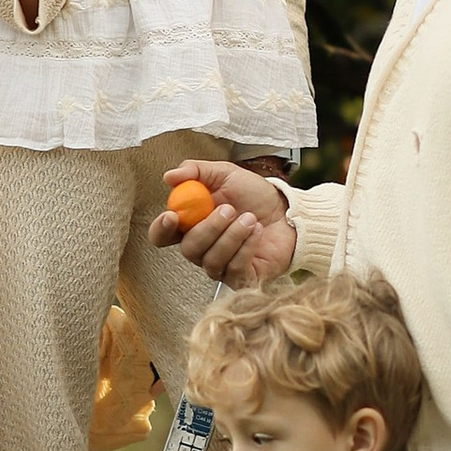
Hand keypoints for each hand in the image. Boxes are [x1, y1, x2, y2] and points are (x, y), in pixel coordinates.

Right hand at [148, 156, 296, 287]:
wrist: (288, 210)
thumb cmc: (254, 195)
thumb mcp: (226, 174)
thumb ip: (196, 171)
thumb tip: (169, 177)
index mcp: (191, 224)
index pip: (162, 236)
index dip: (161, 229)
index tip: (172, 216)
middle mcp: (202, 249)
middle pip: (188, 249)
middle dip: (209, 228)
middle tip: (229, 209)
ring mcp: (221, 266)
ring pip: (211, 261)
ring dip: (232, 236)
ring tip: (250, 218)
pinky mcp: (241, 278)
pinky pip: (234, 269)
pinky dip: (246, 247)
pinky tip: (257, 232)